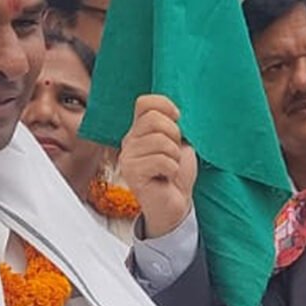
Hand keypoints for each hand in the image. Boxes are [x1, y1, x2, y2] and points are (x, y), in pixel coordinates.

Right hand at [119, 95, 197, 237]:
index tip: (178, 118)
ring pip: (160, 141)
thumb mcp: (178, 142)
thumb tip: (175, 111)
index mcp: (139, 129)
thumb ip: (172, 125)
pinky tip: (166, 177)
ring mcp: (127, 156)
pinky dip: (172, 169)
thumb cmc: (177, 173)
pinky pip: (161, 161)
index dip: (165, 105)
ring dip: (175, 156)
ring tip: (171, 167)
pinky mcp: (131, 173)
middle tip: (175, 153)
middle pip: (154, 119)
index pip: (144, 102)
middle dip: (174, 135)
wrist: (176, 203)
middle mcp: (129, 140)